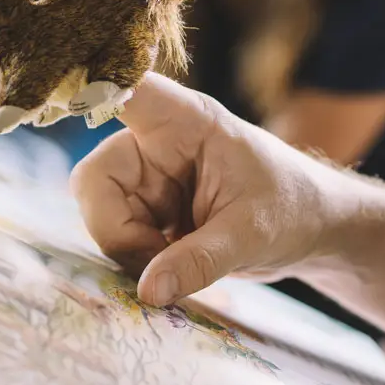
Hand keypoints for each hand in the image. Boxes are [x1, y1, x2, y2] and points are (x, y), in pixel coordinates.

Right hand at [70, 73, 344, 305]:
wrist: (314, 229)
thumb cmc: (293, 210)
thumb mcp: (252, 235)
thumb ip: (200, 261)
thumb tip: (147, 292)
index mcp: (185, 123)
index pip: (127, 93)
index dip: (91, 99)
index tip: (71, 121)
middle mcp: (155, 144)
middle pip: (96, 177)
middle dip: (116, 229)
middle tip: (155, 261)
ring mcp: (147, 178)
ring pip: (100, 213)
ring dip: (128, 250)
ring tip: (176, 267)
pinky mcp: (147, 209)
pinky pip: (116, 234)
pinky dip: (135, 260)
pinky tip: (172, 268)